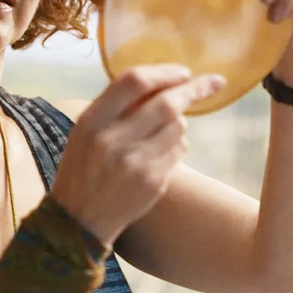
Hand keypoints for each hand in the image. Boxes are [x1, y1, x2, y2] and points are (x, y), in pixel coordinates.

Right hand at [51, 64, 224, 244]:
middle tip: (214, 82)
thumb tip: (162, 81)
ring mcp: (134, 163)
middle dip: (195, 89)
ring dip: (180, 121)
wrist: (78, 221)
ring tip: (164, 130)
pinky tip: (162, 151)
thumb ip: (116, 107)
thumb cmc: (83, 168)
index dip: (164, 72)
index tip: (183, 71)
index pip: (133, 82)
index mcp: (91, 121)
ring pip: (178, 126)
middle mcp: (112, 140)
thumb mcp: (85, 132)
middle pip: (166, 103)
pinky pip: (179, 150)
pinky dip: (178, 144)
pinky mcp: (152, 182)